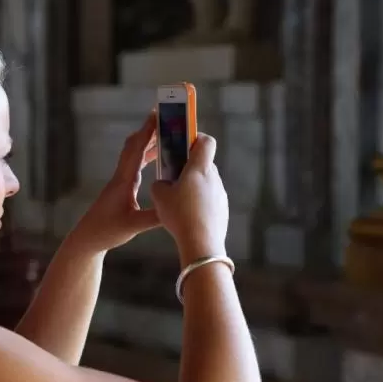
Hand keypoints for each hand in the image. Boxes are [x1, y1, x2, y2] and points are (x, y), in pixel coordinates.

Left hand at [72, 111, 161, 251]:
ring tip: (167, 134)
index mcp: (123, 181)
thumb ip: (155, 217)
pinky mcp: (121, 189)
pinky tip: (157, 159)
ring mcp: (120, 182)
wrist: (88, 239)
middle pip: (134, 147)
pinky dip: (146, 158)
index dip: (147, 132)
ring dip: (149, 143)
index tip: (157, 115)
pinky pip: (135, 166)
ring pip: (134, 156)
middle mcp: (120, 177)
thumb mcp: (133, 225)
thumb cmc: (106, 231)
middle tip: (166, 119)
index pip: (136, 150)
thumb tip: (177, 207)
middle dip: (149, 131)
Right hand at [148, 133, 228, 263]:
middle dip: (189, 166)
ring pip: (206, 181)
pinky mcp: (223, 208)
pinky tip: (188, 215)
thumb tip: (163, 183)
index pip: (206, 141)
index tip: (183, 142)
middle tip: (173, 175)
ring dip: (193, 185)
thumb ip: (160, 184)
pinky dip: (199, 201)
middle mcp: (214, 178)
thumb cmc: (179, 215)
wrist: (201, 244)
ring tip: (178, 200)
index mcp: (199, 169)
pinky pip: (210, 198)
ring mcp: (220, 194)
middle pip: (204, 162)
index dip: (196, 137)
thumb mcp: (159, 197)